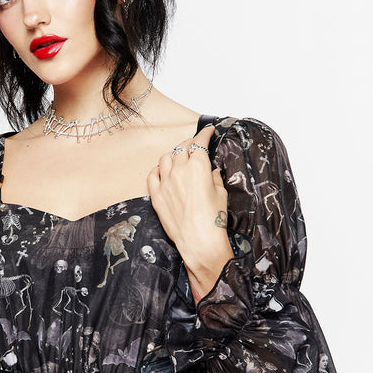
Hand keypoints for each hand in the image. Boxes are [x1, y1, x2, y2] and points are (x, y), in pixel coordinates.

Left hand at [147, 124, 233, 297]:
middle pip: (182, 148)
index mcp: (198, 167)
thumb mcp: (220, 193)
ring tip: (178, 156)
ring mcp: (165, 183)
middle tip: (195, 144)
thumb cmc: (213, 220)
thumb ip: (214, 178)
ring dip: (173, 154)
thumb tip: (211, 171)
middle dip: (190, 143)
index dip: (205, 134)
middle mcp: (179, 171)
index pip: (200, 142)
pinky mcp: (156, 196)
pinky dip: (157, 169)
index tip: (208, 131)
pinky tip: (162, 170)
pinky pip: (152, 175)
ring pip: (165, 158)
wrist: (199, 241)